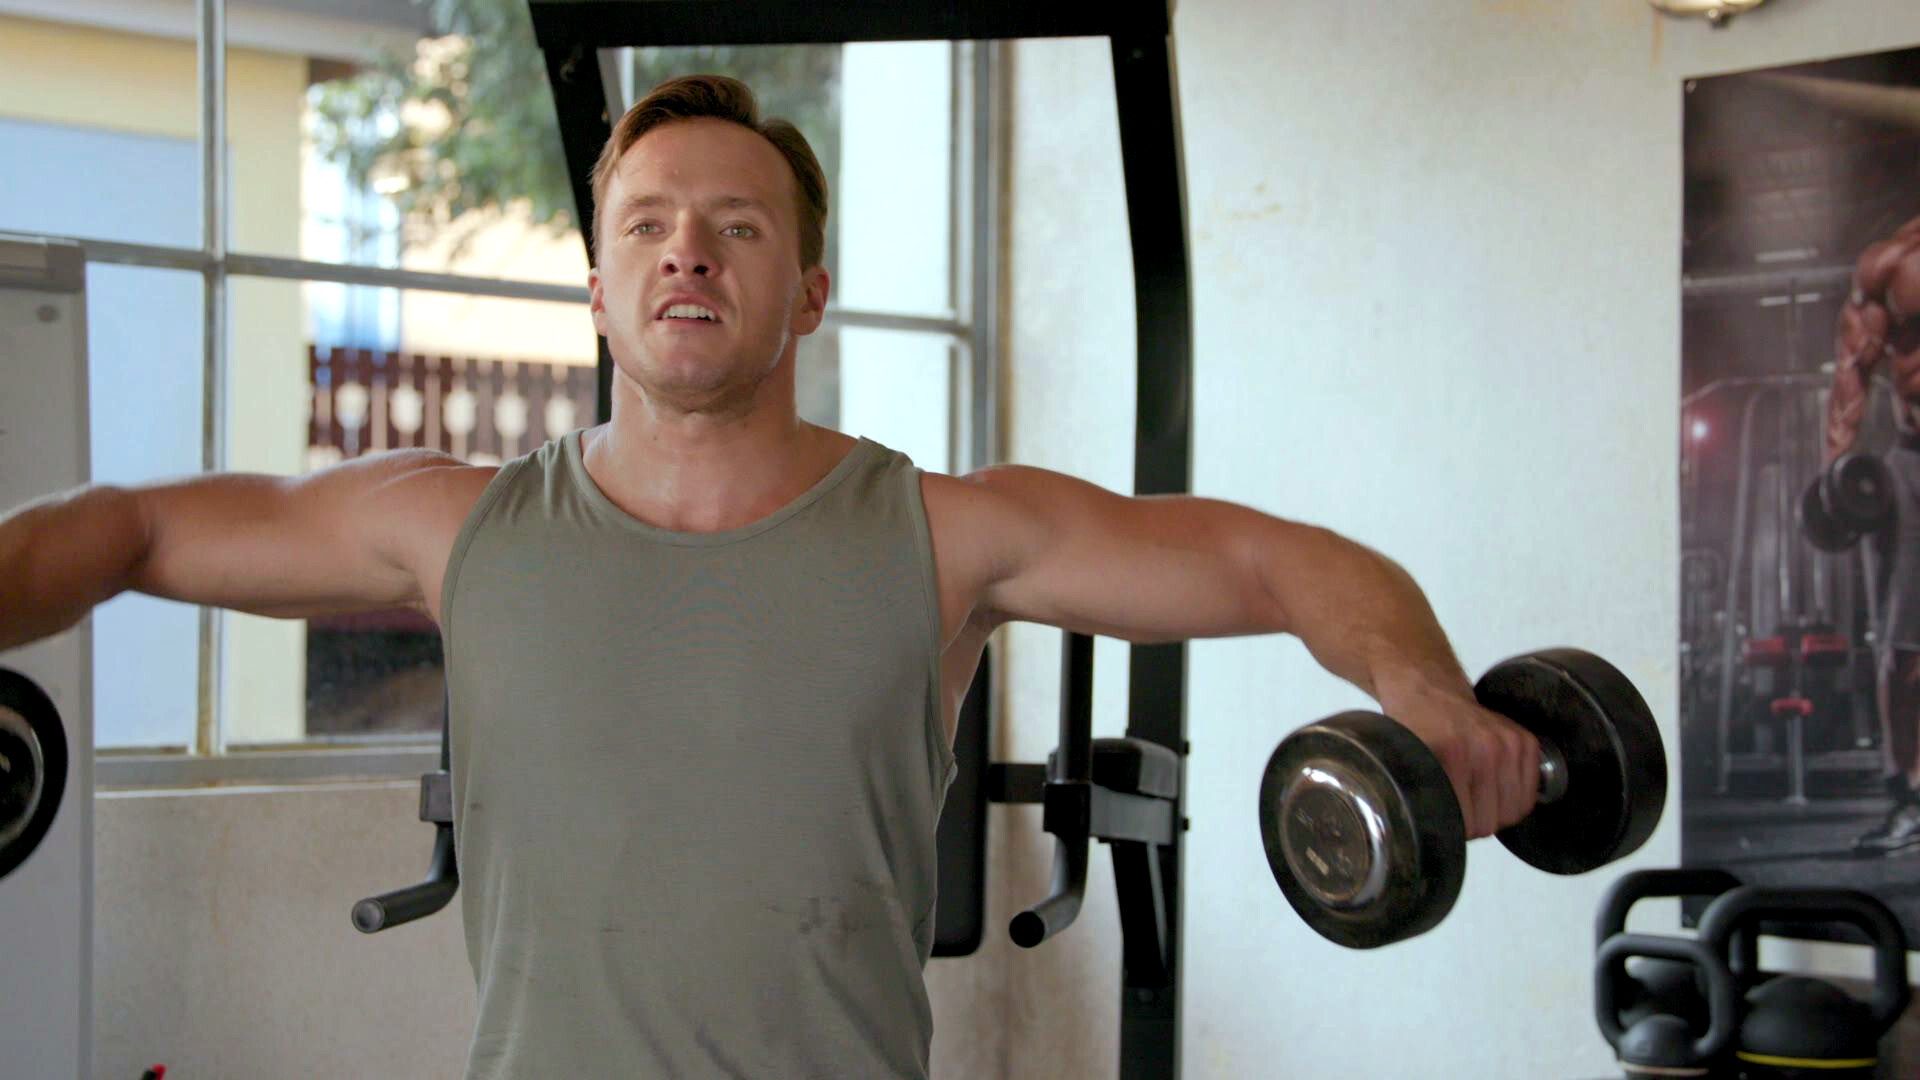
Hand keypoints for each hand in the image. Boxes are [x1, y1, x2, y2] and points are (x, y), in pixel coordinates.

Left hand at [1380, 677, 1541, 838]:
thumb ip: (1422, 797)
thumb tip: (1438, 834)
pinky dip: (1515, 798)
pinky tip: (1495, 789)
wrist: (1429, 687)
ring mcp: (1508, 743)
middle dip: (1473, 823)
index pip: (1467, 824)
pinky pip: (1530, 793)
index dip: (1454, 829)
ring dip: (1495, 813)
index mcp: (1450, 755)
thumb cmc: (1414, 724)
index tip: (1445, 821)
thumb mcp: (1403, 761)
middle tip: (1459, 808)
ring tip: (1477, 799)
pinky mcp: (1525, 740)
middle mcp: (1484, 748)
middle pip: (1490, 822)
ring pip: (1513, 812)